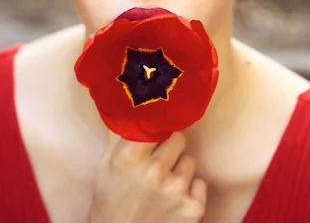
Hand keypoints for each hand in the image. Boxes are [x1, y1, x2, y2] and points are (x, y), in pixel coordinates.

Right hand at [88, 131, 206, 222]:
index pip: (158, 124)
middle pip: (178, 139)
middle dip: (170, 149)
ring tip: (164, 186)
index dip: (157, 129)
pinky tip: (174, 201)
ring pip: (189, 161)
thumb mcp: (106, 165)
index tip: (156, 133)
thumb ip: (120, 133)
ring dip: (179, 171)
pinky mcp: (193, 209)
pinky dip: (191, 192)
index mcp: (130, 157)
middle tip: (158, 163)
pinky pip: (200, 184)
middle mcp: (154, 171)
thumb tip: (131, 102)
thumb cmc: (110, 202)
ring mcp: (176, 191)